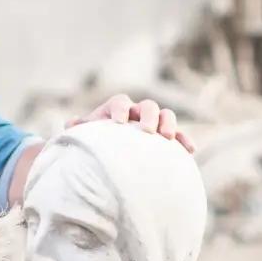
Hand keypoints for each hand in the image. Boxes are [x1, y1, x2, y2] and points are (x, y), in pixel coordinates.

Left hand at [70, 93, 194, 153]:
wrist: (107, 158)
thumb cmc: (94, 147)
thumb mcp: (84, 140)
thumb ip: (78, 130)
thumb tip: (71, 123)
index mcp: (116, 110)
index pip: (120, 102)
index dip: (120, 109)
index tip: (118, 122)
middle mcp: (136, 114)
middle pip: (147, 106)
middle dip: (148, 115)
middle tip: (146, 131)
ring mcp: (153, 125)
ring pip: (165, 115)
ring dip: (168, 123)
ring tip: (167, 138)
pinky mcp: (165, 140)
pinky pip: (178, 137)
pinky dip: (184, 140)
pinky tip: (189, 151)